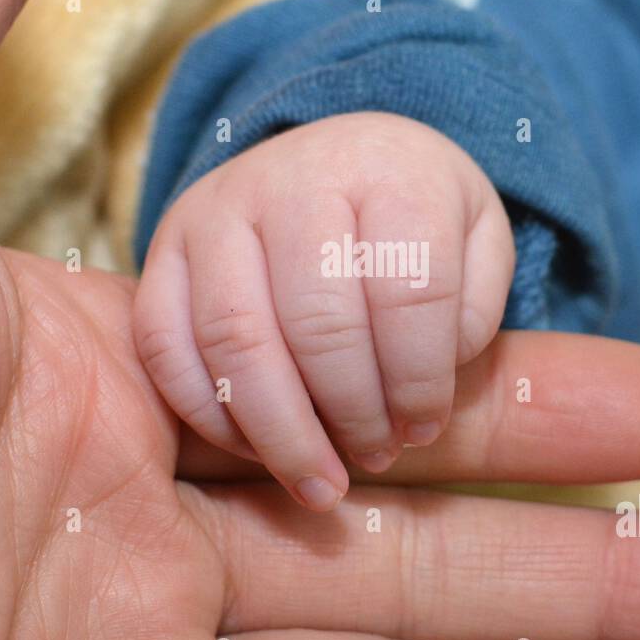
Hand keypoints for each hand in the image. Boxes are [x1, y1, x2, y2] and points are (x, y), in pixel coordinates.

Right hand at [133, 114, 513, 509]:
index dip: (419, 380)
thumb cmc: (413, 222)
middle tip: (374, 459)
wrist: (336, 159)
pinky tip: (255, 449)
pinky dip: (208, 415)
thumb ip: (469, 315)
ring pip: (236, 338)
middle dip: (351, 414)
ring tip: (319, 480)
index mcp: (390, 170)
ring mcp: (218, 207)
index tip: (423, 428)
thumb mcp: (475, 246)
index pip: (409, 290)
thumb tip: (416, 401)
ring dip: (281, 431)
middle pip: (318, 321)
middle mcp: (295, 178)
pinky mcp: (164, 243)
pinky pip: (166, 344)